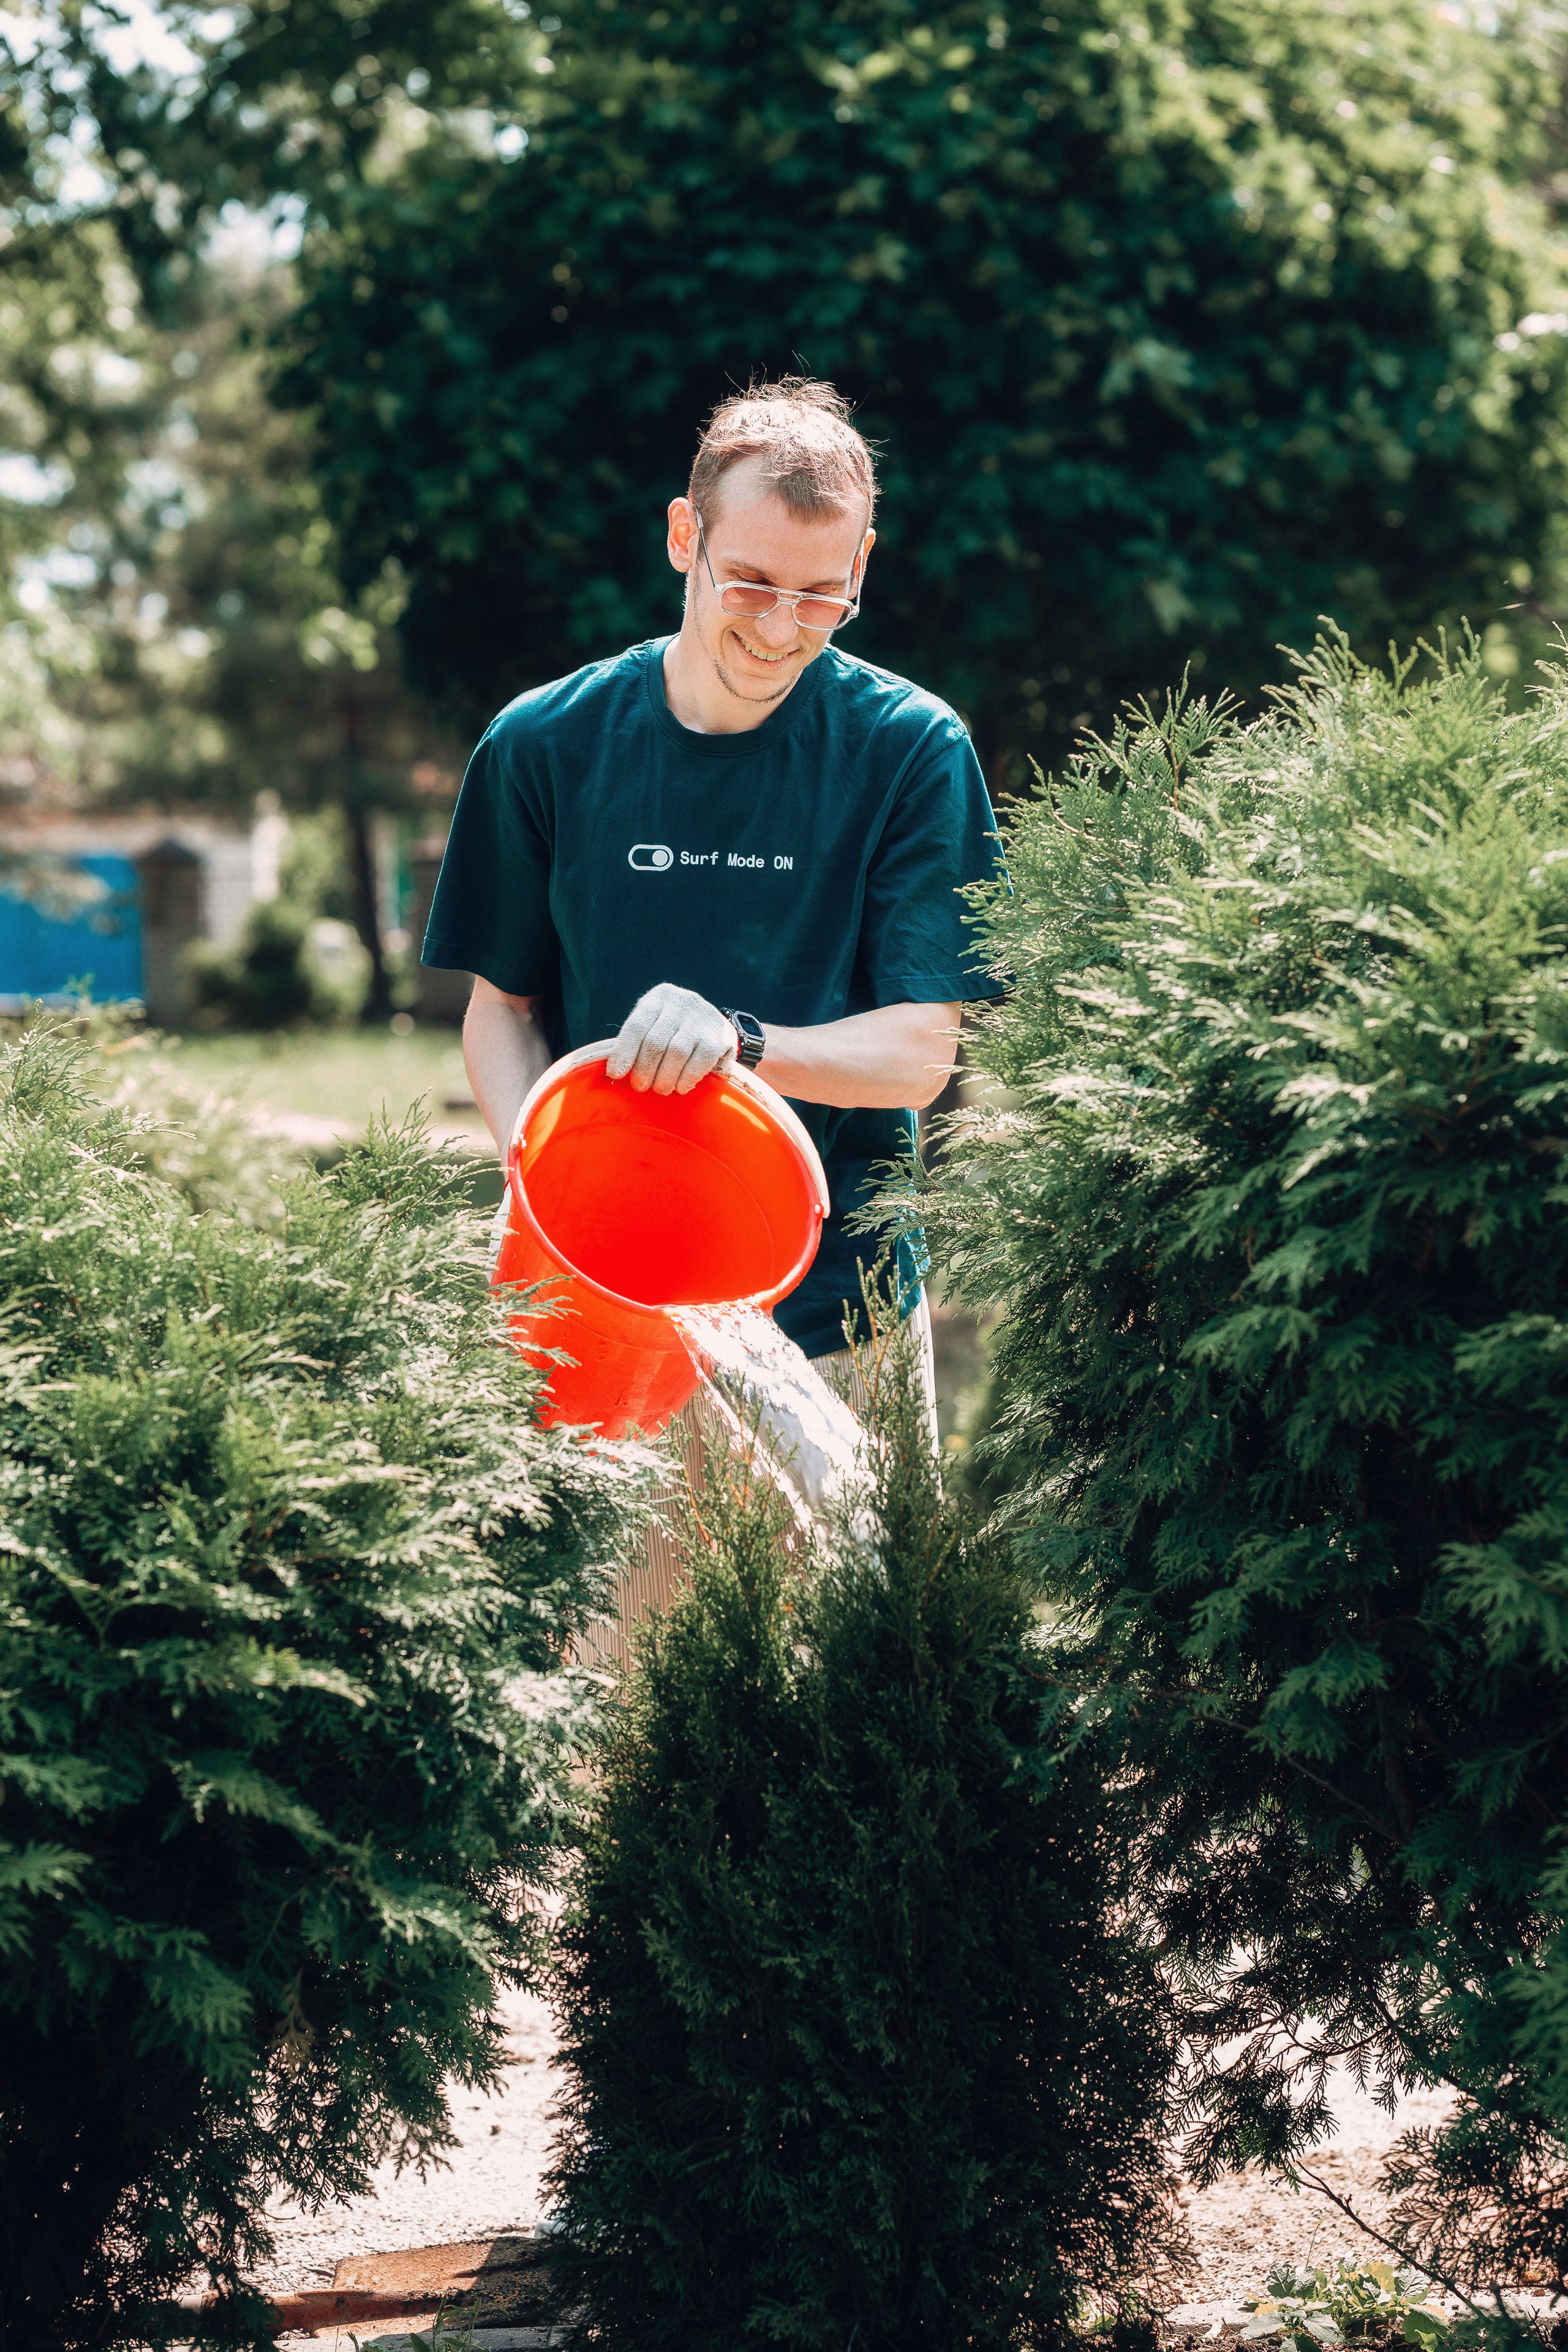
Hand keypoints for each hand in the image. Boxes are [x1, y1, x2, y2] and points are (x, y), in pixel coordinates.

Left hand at [605, 983, 737, 1094]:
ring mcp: (703, 1018)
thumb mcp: (653, 1022)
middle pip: (656, 1042)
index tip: (616, 1074)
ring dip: (665, 1078)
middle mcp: (682, 1003)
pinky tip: (680, 1087)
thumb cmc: (673, 1027)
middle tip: (640, 1086)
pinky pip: (700, 1062)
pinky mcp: (720, 1036)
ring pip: (677, 1053)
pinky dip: (687, 1078)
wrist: (713, 1022)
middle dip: (644, 1069)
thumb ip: (637, 1040)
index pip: (636, 1025)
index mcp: (659, 997)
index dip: (624, 1052)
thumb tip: (616, 1070)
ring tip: (660, 1088)